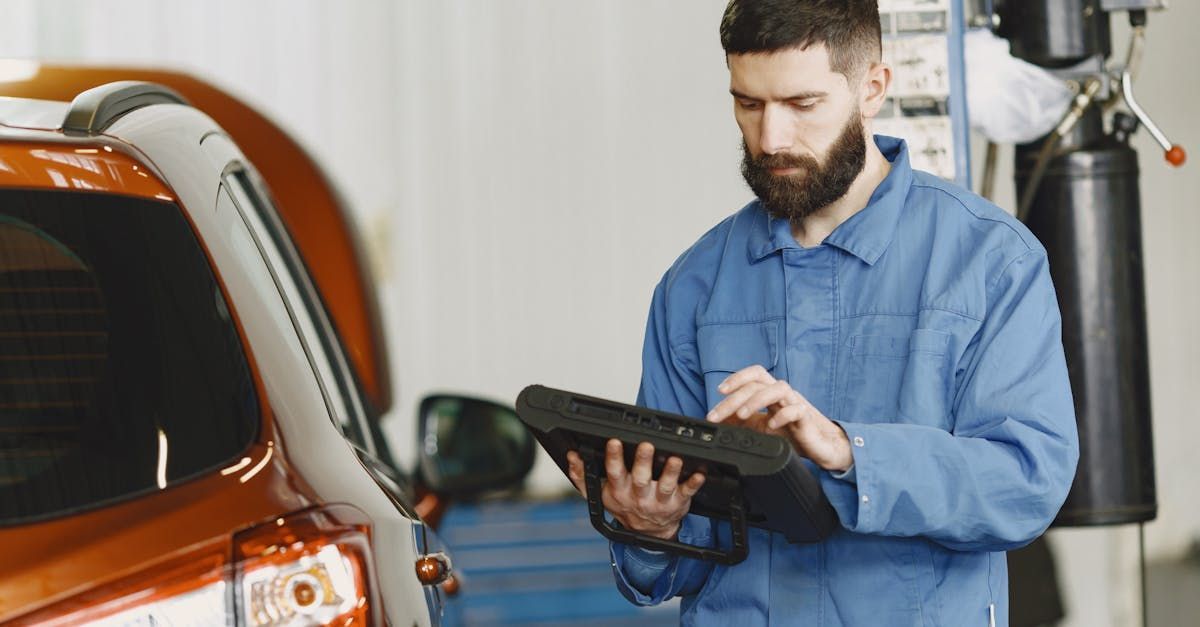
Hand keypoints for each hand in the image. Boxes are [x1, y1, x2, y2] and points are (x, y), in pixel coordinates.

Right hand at [566, 439, 704, 540]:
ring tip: (675, 458)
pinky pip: (687, 492)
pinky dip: (694, 483)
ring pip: (665, 485)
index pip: (614, 472)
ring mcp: (659, 500)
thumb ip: (583, 476)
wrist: (649, 533)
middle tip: (646, 445)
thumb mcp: (599, 495)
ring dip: (670, 472)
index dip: (613, 457)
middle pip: (640, 478)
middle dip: (642, 461)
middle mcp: (639, 496)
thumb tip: (572, 457)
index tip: (614, 441)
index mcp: (619, 490)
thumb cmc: (625, 507)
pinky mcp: (678, 502)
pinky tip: (699, 473)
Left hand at [706, 365, 852, 471]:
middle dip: (734, 398)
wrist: (821, 447)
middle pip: (758, 384)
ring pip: (777, 389)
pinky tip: (771, 426)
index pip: (755, 375)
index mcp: (771, 393)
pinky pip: (796, 410)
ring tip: (742, 415)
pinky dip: (782, 416)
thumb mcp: (761, 427)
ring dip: (755, 400)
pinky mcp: (806, 418)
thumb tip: (719, 420)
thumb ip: (742, 422)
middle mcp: (783, 394)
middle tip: (717, 415)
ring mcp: (795, 403)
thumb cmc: (793, 433)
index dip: (737, 378)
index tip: (719, 391)